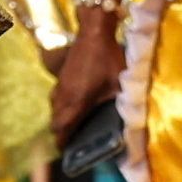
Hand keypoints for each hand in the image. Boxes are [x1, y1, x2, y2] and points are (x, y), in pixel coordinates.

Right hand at [47, 4, 122, 131]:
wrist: (93, 30)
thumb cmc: (108, 58)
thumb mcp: (119, 84)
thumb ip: (121, 105)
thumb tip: (127, 123)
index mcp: (77, 101)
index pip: (62, 127)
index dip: (62, 141)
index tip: (66, 151)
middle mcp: (64, 95)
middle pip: (55, 119)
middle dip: (60, 131)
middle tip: (71, 139)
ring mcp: (61, 83)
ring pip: (54, 106)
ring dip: (60, 116)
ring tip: (72, 123)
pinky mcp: (62, 74)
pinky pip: (57, 95)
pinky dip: (61, 104)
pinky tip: (73, 102)